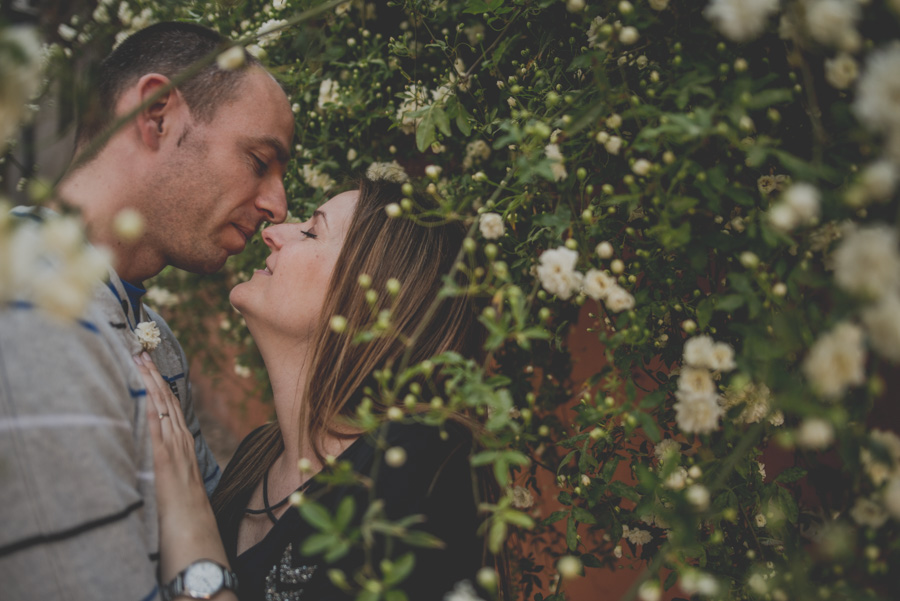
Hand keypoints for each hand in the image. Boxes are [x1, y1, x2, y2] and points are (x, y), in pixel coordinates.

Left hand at [134, 351, 203, 510]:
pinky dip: (150, 406)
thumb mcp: (176, 470)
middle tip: (141, 351)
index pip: (171, 403)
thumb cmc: (181, 500)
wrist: (191, 518)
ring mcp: (174, 443)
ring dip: (150, 381)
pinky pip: (157, 425)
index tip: (149, 364)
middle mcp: (180, 436)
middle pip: (167, 397)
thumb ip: (168, 455)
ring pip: (163, 405)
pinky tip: (142, 391)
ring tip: (139, 360)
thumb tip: (155, 447)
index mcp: (183, 438)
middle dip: (154, 373)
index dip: (160, 383)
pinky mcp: (163, 455)